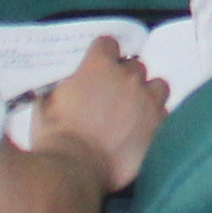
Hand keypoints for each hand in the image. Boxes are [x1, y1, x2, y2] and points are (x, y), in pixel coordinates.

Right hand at [33, 41, 165, 190]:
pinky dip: (154, 119)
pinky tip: (142, 131)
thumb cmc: (54, 135)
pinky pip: (164, 113)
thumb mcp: (48, 102)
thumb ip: (65, 85)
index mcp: (99, 66)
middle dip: (124, 78)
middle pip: (134, 66)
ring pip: (157, 86)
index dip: (102, 54)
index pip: (108, 43)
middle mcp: (128, 78)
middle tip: (112, 97)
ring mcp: (147, 100)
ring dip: (147, 94)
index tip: (98, 66)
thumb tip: (70, 84)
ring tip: (135, 111)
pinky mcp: (159, 125)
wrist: (74, 169)